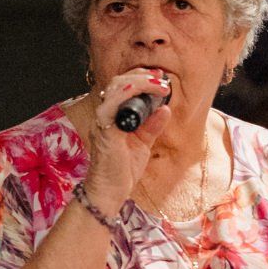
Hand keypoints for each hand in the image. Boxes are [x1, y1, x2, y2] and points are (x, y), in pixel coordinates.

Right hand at [83, 69, 171, 216]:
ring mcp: (102, 121)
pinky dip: (129, 94)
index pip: (123, 87)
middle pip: (118, 82)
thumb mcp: (143, 144)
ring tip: (159, 85)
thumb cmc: (122, 170)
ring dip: (140, 82)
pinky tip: (146, 93)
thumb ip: (152, 126)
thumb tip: (165, 108)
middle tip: (162, 80)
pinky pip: (113, 105)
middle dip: (142, 76)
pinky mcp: (104, 130)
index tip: (160, 79)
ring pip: (116, 88)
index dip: (141, 78)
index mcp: (113, 116)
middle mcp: (105, 115)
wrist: (110, 192)